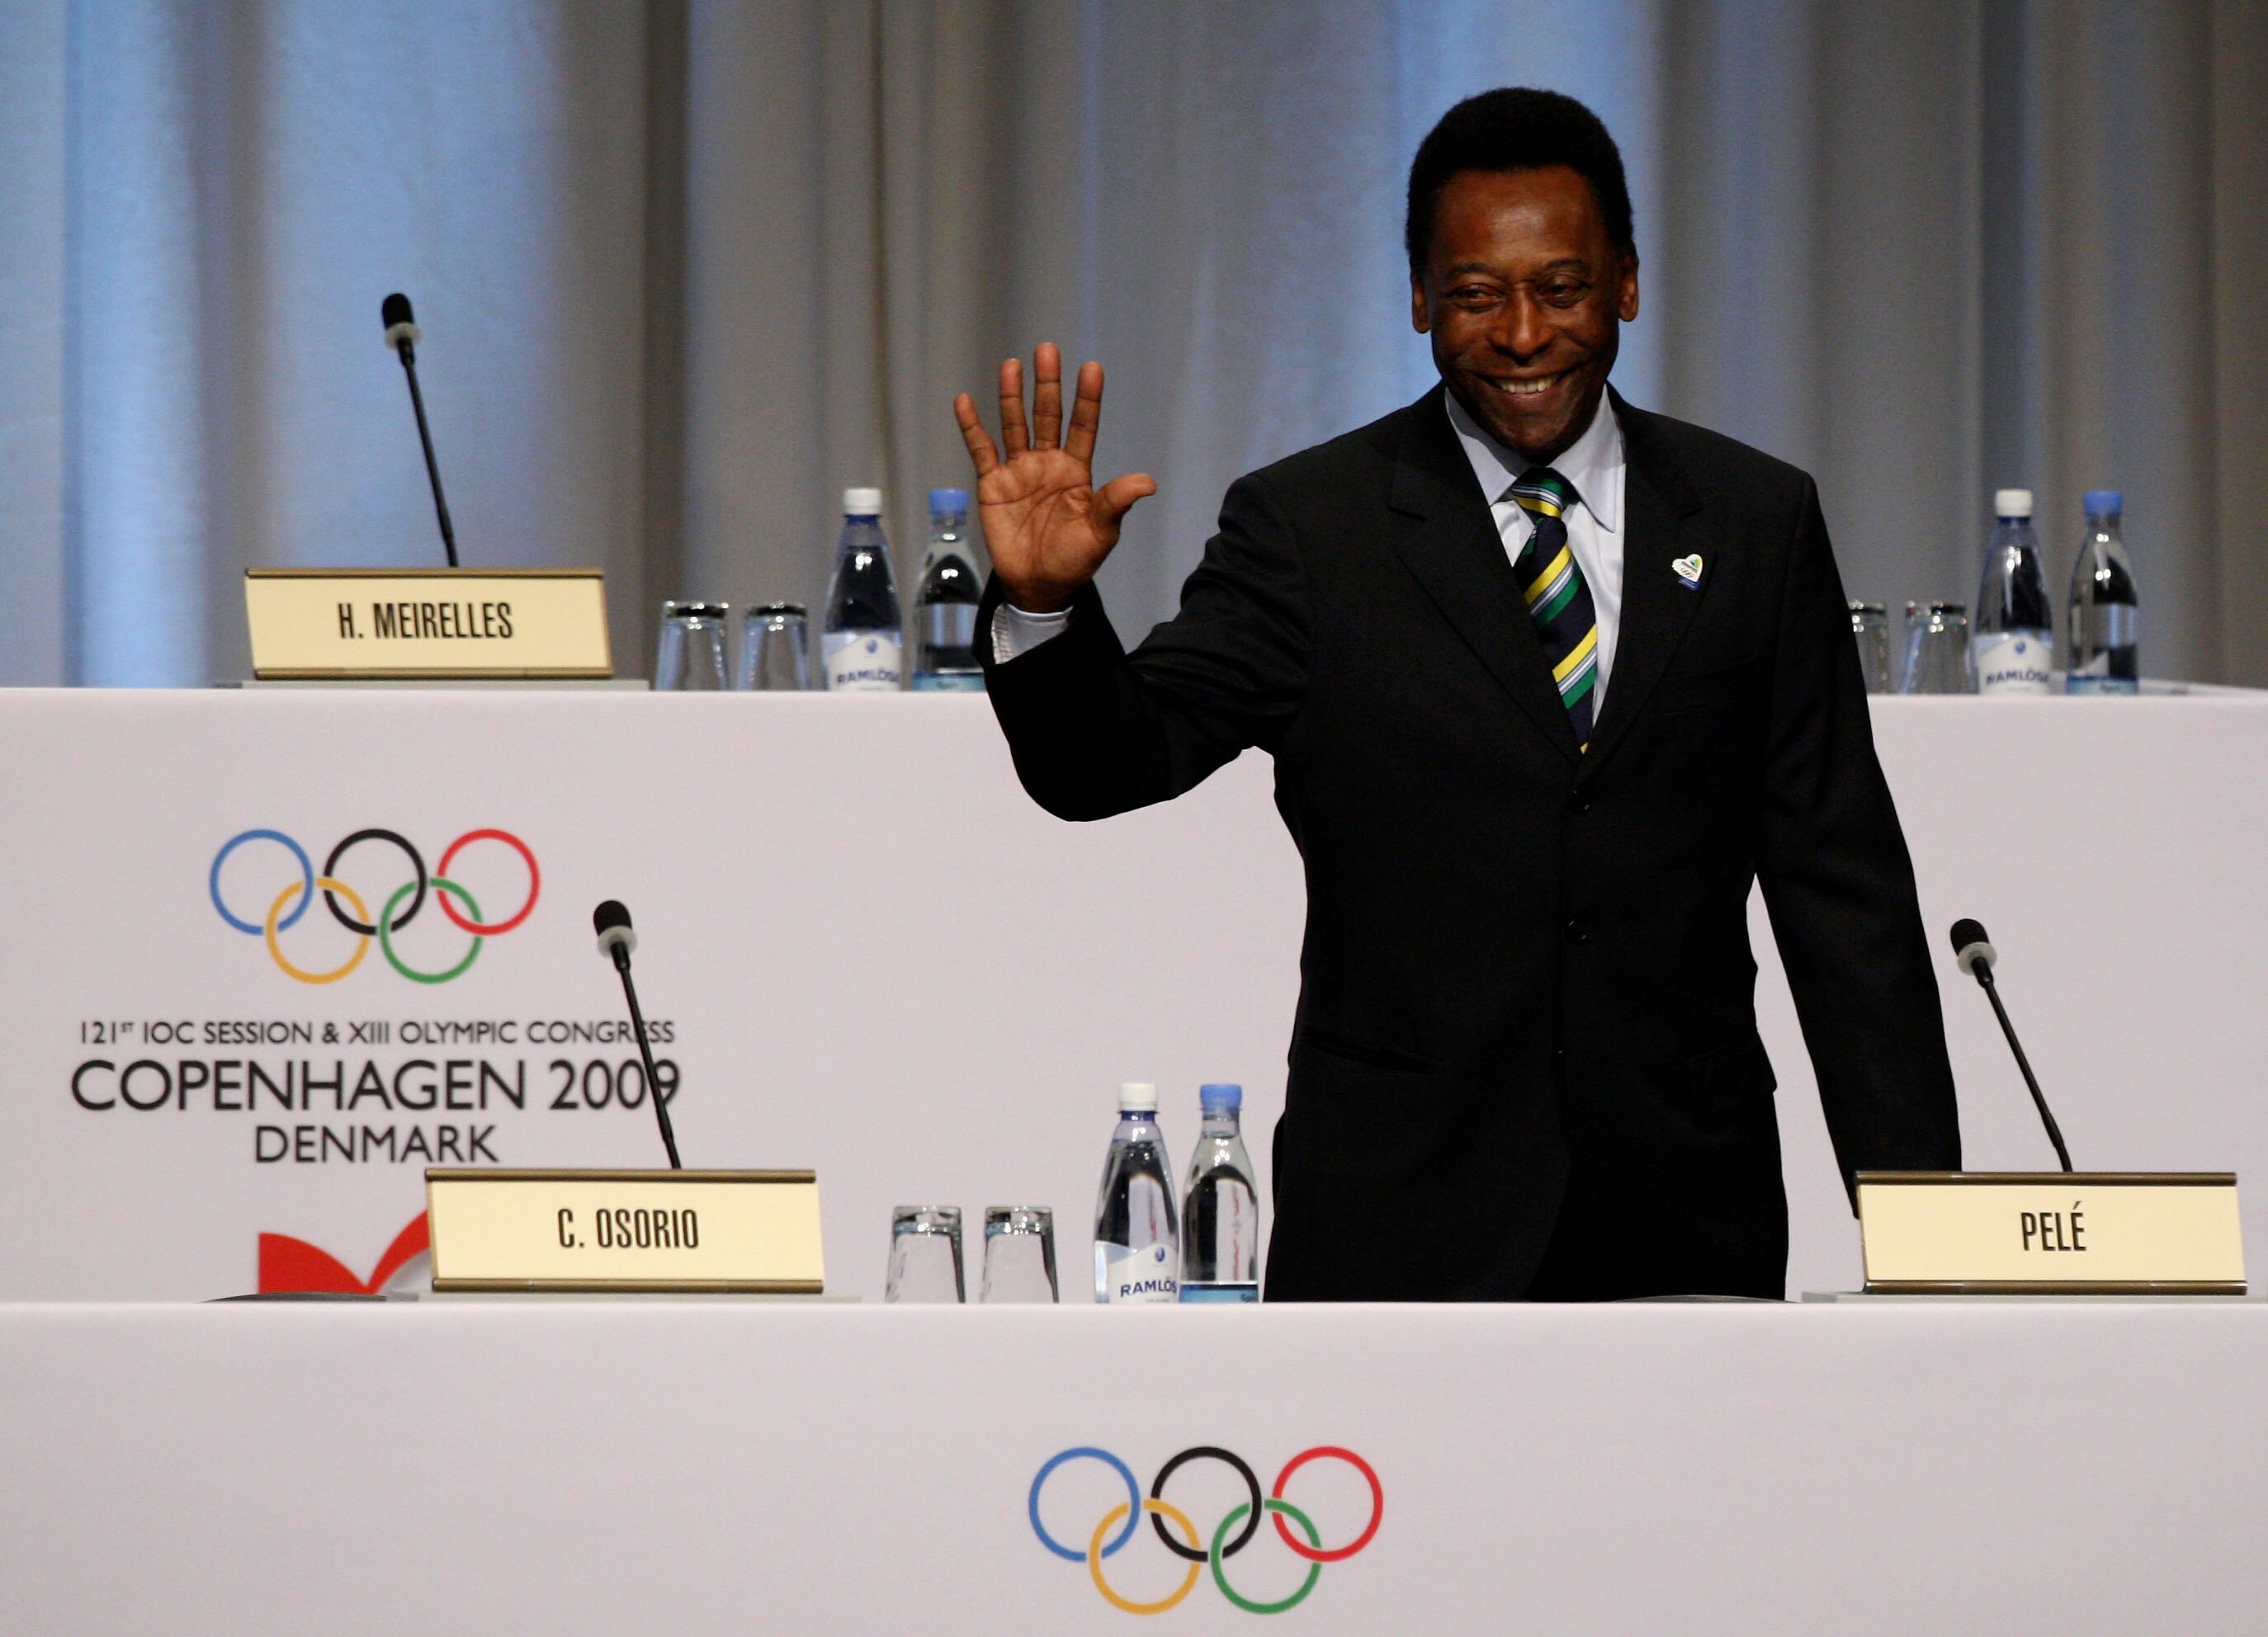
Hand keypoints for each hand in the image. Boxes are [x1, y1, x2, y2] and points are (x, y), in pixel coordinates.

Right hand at [954, 343, 1155, 613]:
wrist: (1038, 585)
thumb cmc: (1074, 560)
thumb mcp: (1100, 533)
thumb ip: (1116, 503)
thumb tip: (1148, 483)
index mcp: (1077, 471)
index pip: (1083, 426)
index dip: (1087, 399)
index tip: (1092, 368)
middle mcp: (1048, 463)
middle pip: (1048, 416)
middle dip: (1048, 384)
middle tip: (1047, 350)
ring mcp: (1019, 470)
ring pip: (1015, 425)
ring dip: (1012, 396)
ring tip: (1012, 365)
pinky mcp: (992, 483)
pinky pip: (981, 449)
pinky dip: (972, 426)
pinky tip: (965, 401)